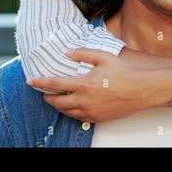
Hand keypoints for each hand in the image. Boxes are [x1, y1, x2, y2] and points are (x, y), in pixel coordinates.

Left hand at [27, 48, 155, 122]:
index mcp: (83, 84)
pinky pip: (78, 118)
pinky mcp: (98, 118)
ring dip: (58, 105)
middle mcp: (84, 100)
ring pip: (66, 112)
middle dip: (47, 97)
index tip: (31, 81)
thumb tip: (68, 53)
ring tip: (57, 98)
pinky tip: (73, 106)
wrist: (141, 90)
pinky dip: (71, 112)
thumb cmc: (124, 72)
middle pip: (57, 102)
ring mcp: (91, 111)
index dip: (40, 82)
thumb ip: (83, 53)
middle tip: (44, 92)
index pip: (54, 84)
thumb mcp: (103, 56)